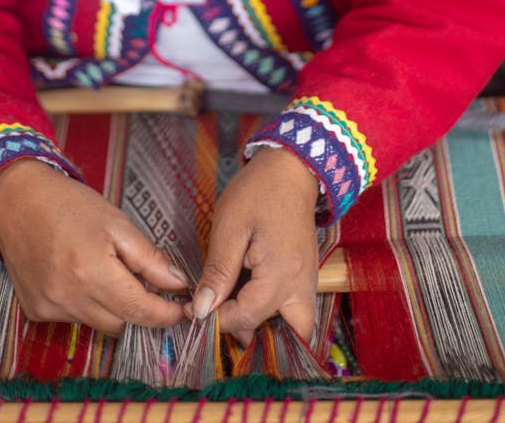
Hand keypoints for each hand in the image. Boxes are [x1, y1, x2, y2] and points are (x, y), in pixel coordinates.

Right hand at [0, 158, 187, 334]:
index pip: (140, 311)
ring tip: (103, 270)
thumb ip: (149, 259)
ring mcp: (49, 308)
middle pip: (121, 323)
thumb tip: (177, 285)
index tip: (182, 309)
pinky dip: (85, 304)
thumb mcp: (117, 223)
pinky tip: (77, 275)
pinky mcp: (35, 311)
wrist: (18, 201)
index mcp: (93, 272)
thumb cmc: (70, 205)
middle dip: (138, 308)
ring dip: (110, 306)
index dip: (165, 314)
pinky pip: (74, 319)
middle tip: (142, 281)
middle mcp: (69, 297)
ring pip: (98, 324)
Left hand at [188, 147, 319, 345]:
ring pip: (297, 325)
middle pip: (289, 336)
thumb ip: (218, 272)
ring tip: (234, 306)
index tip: (195, 310)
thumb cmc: (258, 191)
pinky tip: (249, 294)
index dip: (217, 320)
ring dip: (268, 324)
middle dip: (255, 334)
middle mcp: (302, 285)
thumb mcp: (230, 227)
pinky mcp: (306, 274)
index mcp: (281, 273)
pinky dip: (275, 310)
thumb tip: (202, 310)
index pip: (247, 317)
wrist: (291, 168)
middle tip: (223, 317)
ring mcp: (309, 281)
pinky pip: (296, 307)